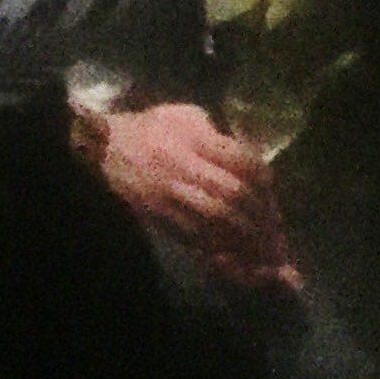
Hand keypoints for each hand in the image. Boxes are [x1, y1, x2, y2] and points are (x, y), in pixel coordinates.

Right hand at [82, 101, 297, 289]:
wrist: (101, 149)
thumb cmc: (145, 129)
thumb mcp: (180, 115)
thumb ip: (215, 132)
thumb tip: (248, 153)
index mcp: (193, 139)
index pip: (244, 163)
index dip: (266, 186)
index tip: (274, 201)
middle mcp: (185, 167)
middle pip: (235, 196)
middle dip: (263, 219)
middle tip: (278, 238)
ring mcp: (172, 194)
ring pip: (220, 221)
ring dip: (248, 241)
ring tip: (267, 257)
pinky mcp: (162, 217)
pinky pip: (199, 240)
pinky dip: (224, 254)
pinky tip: (239, 263)